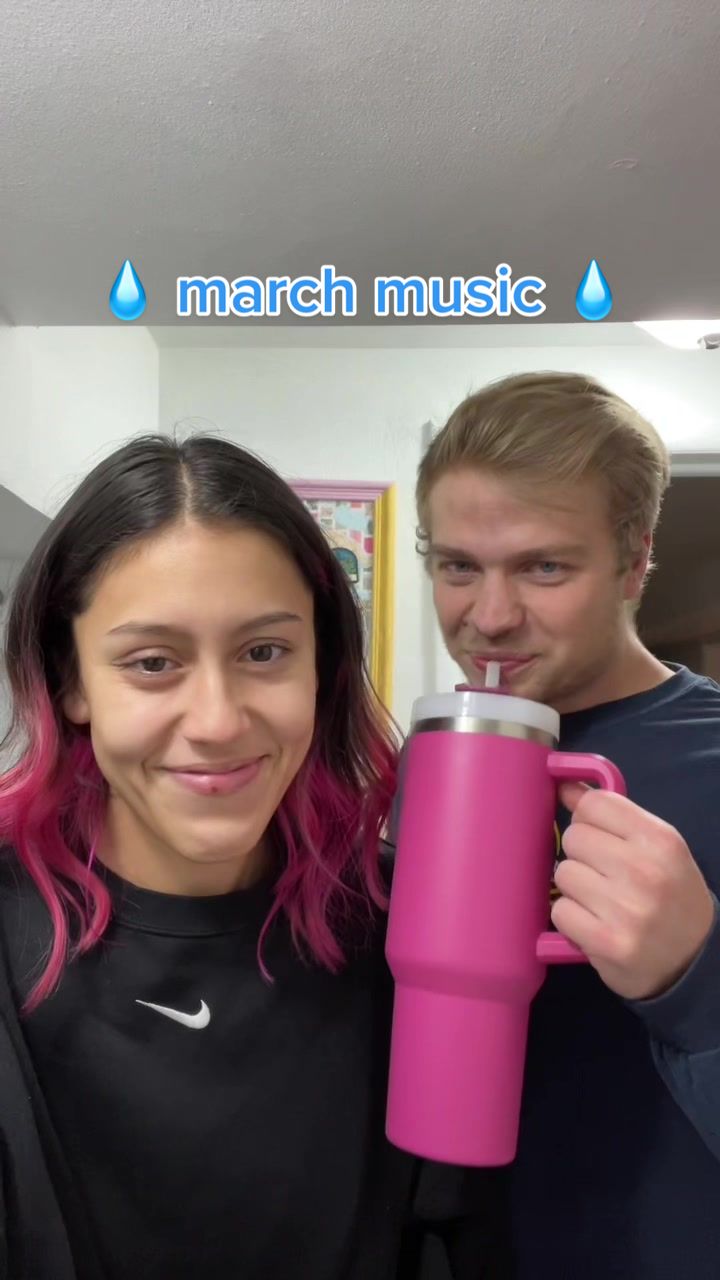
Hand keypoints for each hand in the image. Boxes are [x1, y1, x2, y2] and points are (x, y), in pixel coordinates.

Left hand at [551, 783, 714, 1000]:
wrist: (694, 959)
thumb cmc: (670, 894)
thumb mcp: (656, 847)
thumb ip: (612, 814)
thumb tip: (565, 788)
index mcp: (660, 839)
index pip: (594, 804)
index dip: (588, 818)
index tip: (599, 835)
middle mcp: (644, 870)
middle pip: (574, 837)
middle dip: (582, 855)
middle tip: (604, 875)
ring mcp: (625, 909)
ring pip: (563, 874)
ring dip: (575, 888)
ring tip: (601, 900)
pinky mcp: (605, 942)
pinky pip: (560, 911)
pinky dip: (571, 918)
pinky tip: (594, 922)